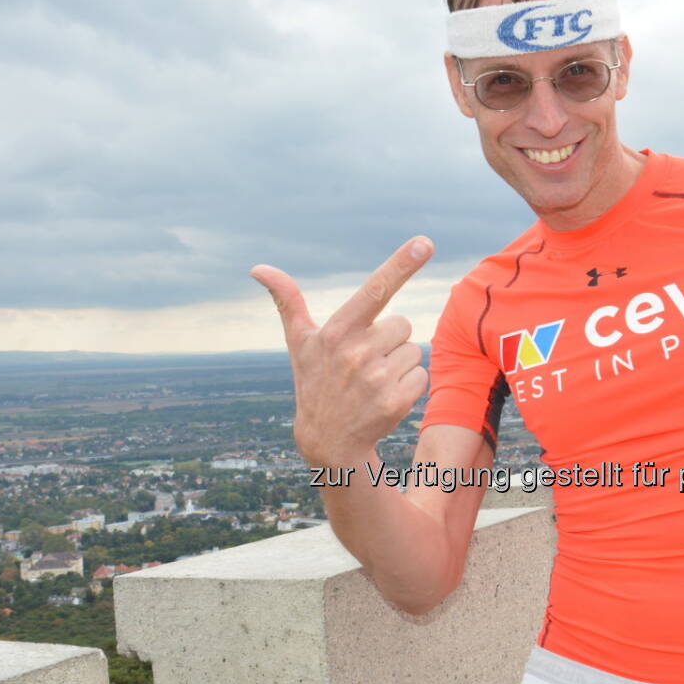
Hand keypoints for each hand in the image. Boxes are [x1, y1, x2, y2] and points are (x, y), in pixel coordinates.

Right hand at [250, 236, 432, 467]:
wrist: (328, 440)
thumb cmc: (315, 381)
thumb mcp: (300, 342)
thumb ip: (287, 301)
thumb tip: (258, 268)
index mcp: (336, 331)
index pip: (374, 289)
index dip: (400, 264)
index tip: (424, 242)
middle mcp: (357, 352)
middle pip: (403, 323)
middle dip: (390, 338)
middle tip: (365, 360)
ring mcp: (377, 378)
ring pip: (415, 350)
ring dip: (400, 362)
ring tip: (372, 380)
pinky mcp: (396, 401)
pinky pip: (422, 375)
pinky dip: (409, 385)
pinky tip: (385, 396)